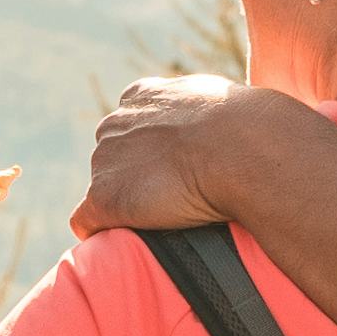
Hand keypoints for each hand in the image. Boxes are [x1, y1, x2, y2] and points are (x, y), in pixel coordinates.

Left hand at [77, 74, 282, 238]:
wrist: (243, 148)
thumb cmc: (250, 129)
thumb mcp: (226, 102)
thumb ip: (208, 112)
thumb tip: (228, 131)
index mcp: (144, 96)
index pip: (130, 124)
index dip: (150, 151)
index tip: (173, 168)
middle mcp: (116, 122)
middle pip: (112, 158)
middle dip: (134, 177)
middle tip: (173, 198)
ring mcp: (105, 160)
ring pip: (104, 189)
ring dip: (126, 205)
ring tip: (166, 218)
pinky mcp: (104, 197)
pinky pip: (86, 221)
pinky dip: (101, 232)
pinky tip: (126, 240)